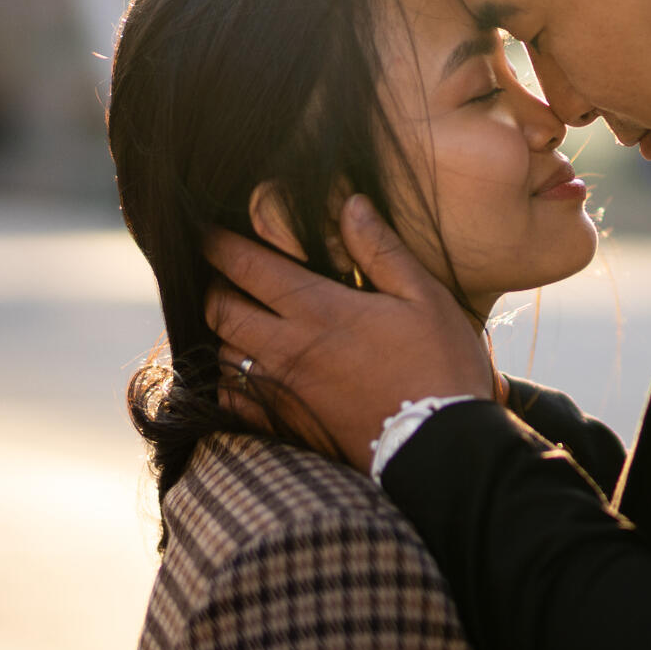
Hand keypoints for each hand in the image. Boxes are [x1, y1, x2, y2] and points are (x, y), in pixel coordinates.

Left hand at [206, 194, 498, 470]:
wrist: (441, 446)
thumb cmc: (441, 364)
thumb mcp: (424, 296)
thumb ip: (381, 250)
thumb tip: (350, 203)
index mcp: (320, 309)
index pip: (248, 266)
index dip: (220, 244)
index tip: (208, 231)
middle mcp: (288, 348)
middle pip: (220, 310)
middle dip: (213, 285)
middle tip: (221, 273)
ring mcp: (283, 391)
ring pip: (222, 353)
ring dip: (223, 331)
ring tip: (236, 318)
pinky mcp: (286, 426)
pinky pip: (232, 400)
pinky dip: (227, 381)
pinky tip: (244, 372)